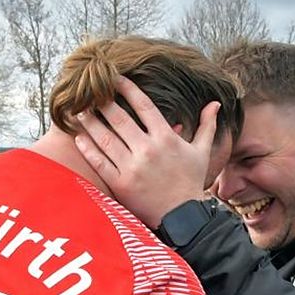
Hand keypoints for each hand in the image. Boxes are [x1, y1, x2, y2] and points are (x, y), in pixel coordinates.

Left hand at [72, 76, 220, 228]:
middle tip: (89, 92)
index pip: (143, 105)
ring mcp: (132, 167)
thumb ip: (207, 126)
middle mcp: (148, 150)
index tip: (114, 78)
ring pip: (105, 139)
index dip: (127, 88)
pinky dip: (87, 149)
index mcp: (166, 138)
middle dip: (101, 102)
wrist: (183, 217)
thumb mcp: (202, 152)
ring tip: (79, 111)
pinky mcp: (121, 184)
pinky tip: (78, 138)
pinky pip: (99, 162)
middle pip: (119, 118)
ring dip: (89, 123)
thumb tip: (216, 103)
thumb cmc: (190, 182)